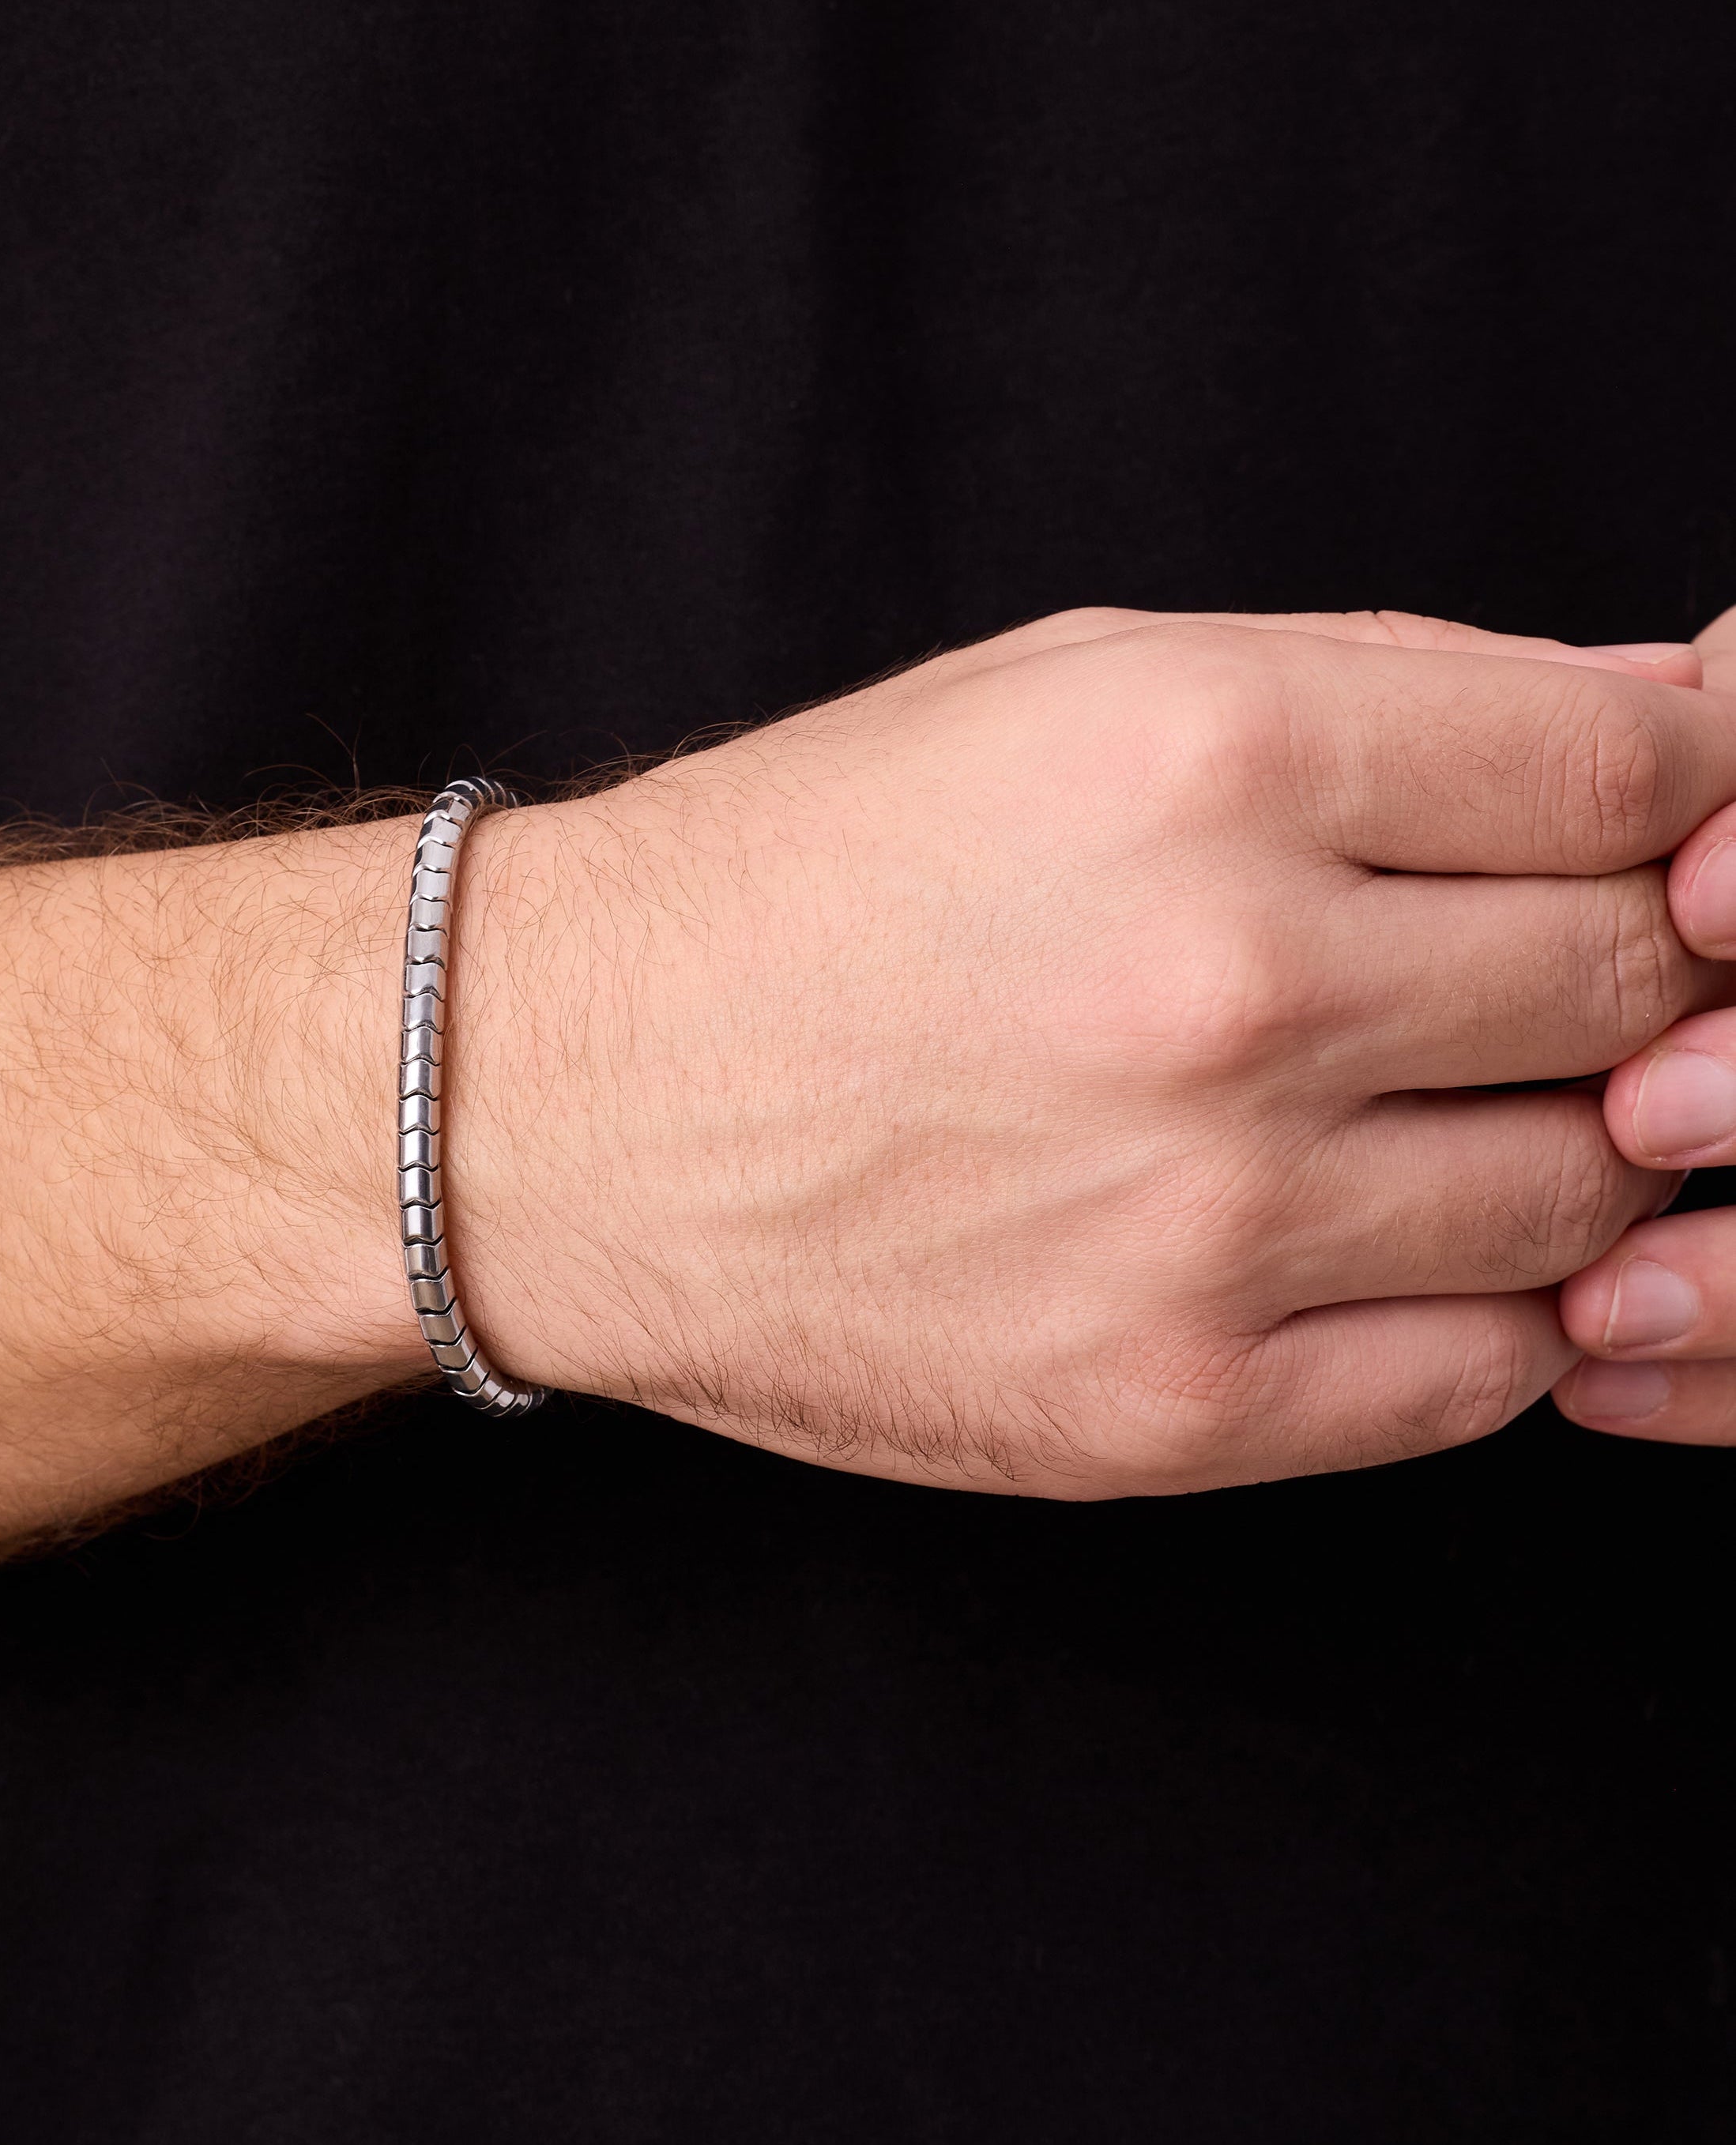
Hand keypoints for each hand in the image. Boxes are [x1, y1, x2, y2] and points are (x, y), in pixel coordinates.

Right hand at [447, 607, 1730, 1495]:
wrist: (563, 1101)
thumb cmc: (802, 879)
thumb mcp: (1062, 695)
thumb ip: (1381, 695)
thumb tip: (1664, 730)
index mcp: (1209, 762)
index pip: (1639, 781)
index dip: (1685, 809)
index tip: (1642, 840)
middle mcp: (1225, 991)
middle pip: (1641, 985)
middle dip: (1625, 968)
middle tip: (1514, 973)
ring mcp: (1202, 1223)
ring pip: (1587, 1192)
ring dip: (1551, 1141)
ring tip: (1410, 1104)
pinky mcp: (1163, 1407)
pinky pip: (1480, 1373)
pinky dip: (1482, 1304)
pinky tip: (1369, 1235)